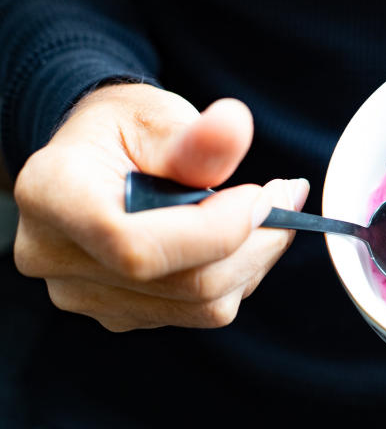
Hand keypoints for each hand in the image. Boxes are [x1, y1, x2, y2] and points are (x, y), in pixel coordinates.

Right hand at [13, 83, 308, 331]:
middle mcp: (55, 256)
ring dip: (253, 260)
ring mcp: (84, 294)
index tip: (263, 194)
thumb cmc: (127, 130)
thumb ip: (197, 136)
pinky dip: (237, 275)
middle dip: (255, 243)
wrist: (99, 154)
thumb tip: (234, 126)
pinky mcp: (120, 312)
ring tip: (269, 211)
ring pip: (200, 305)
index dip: (215, 230)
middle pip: (180, 283)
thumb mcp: (157, 116)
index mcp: (53, 196)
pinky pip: (199, 311)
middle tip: (290, 197)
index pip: (136, 246)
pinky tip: (241, 236)